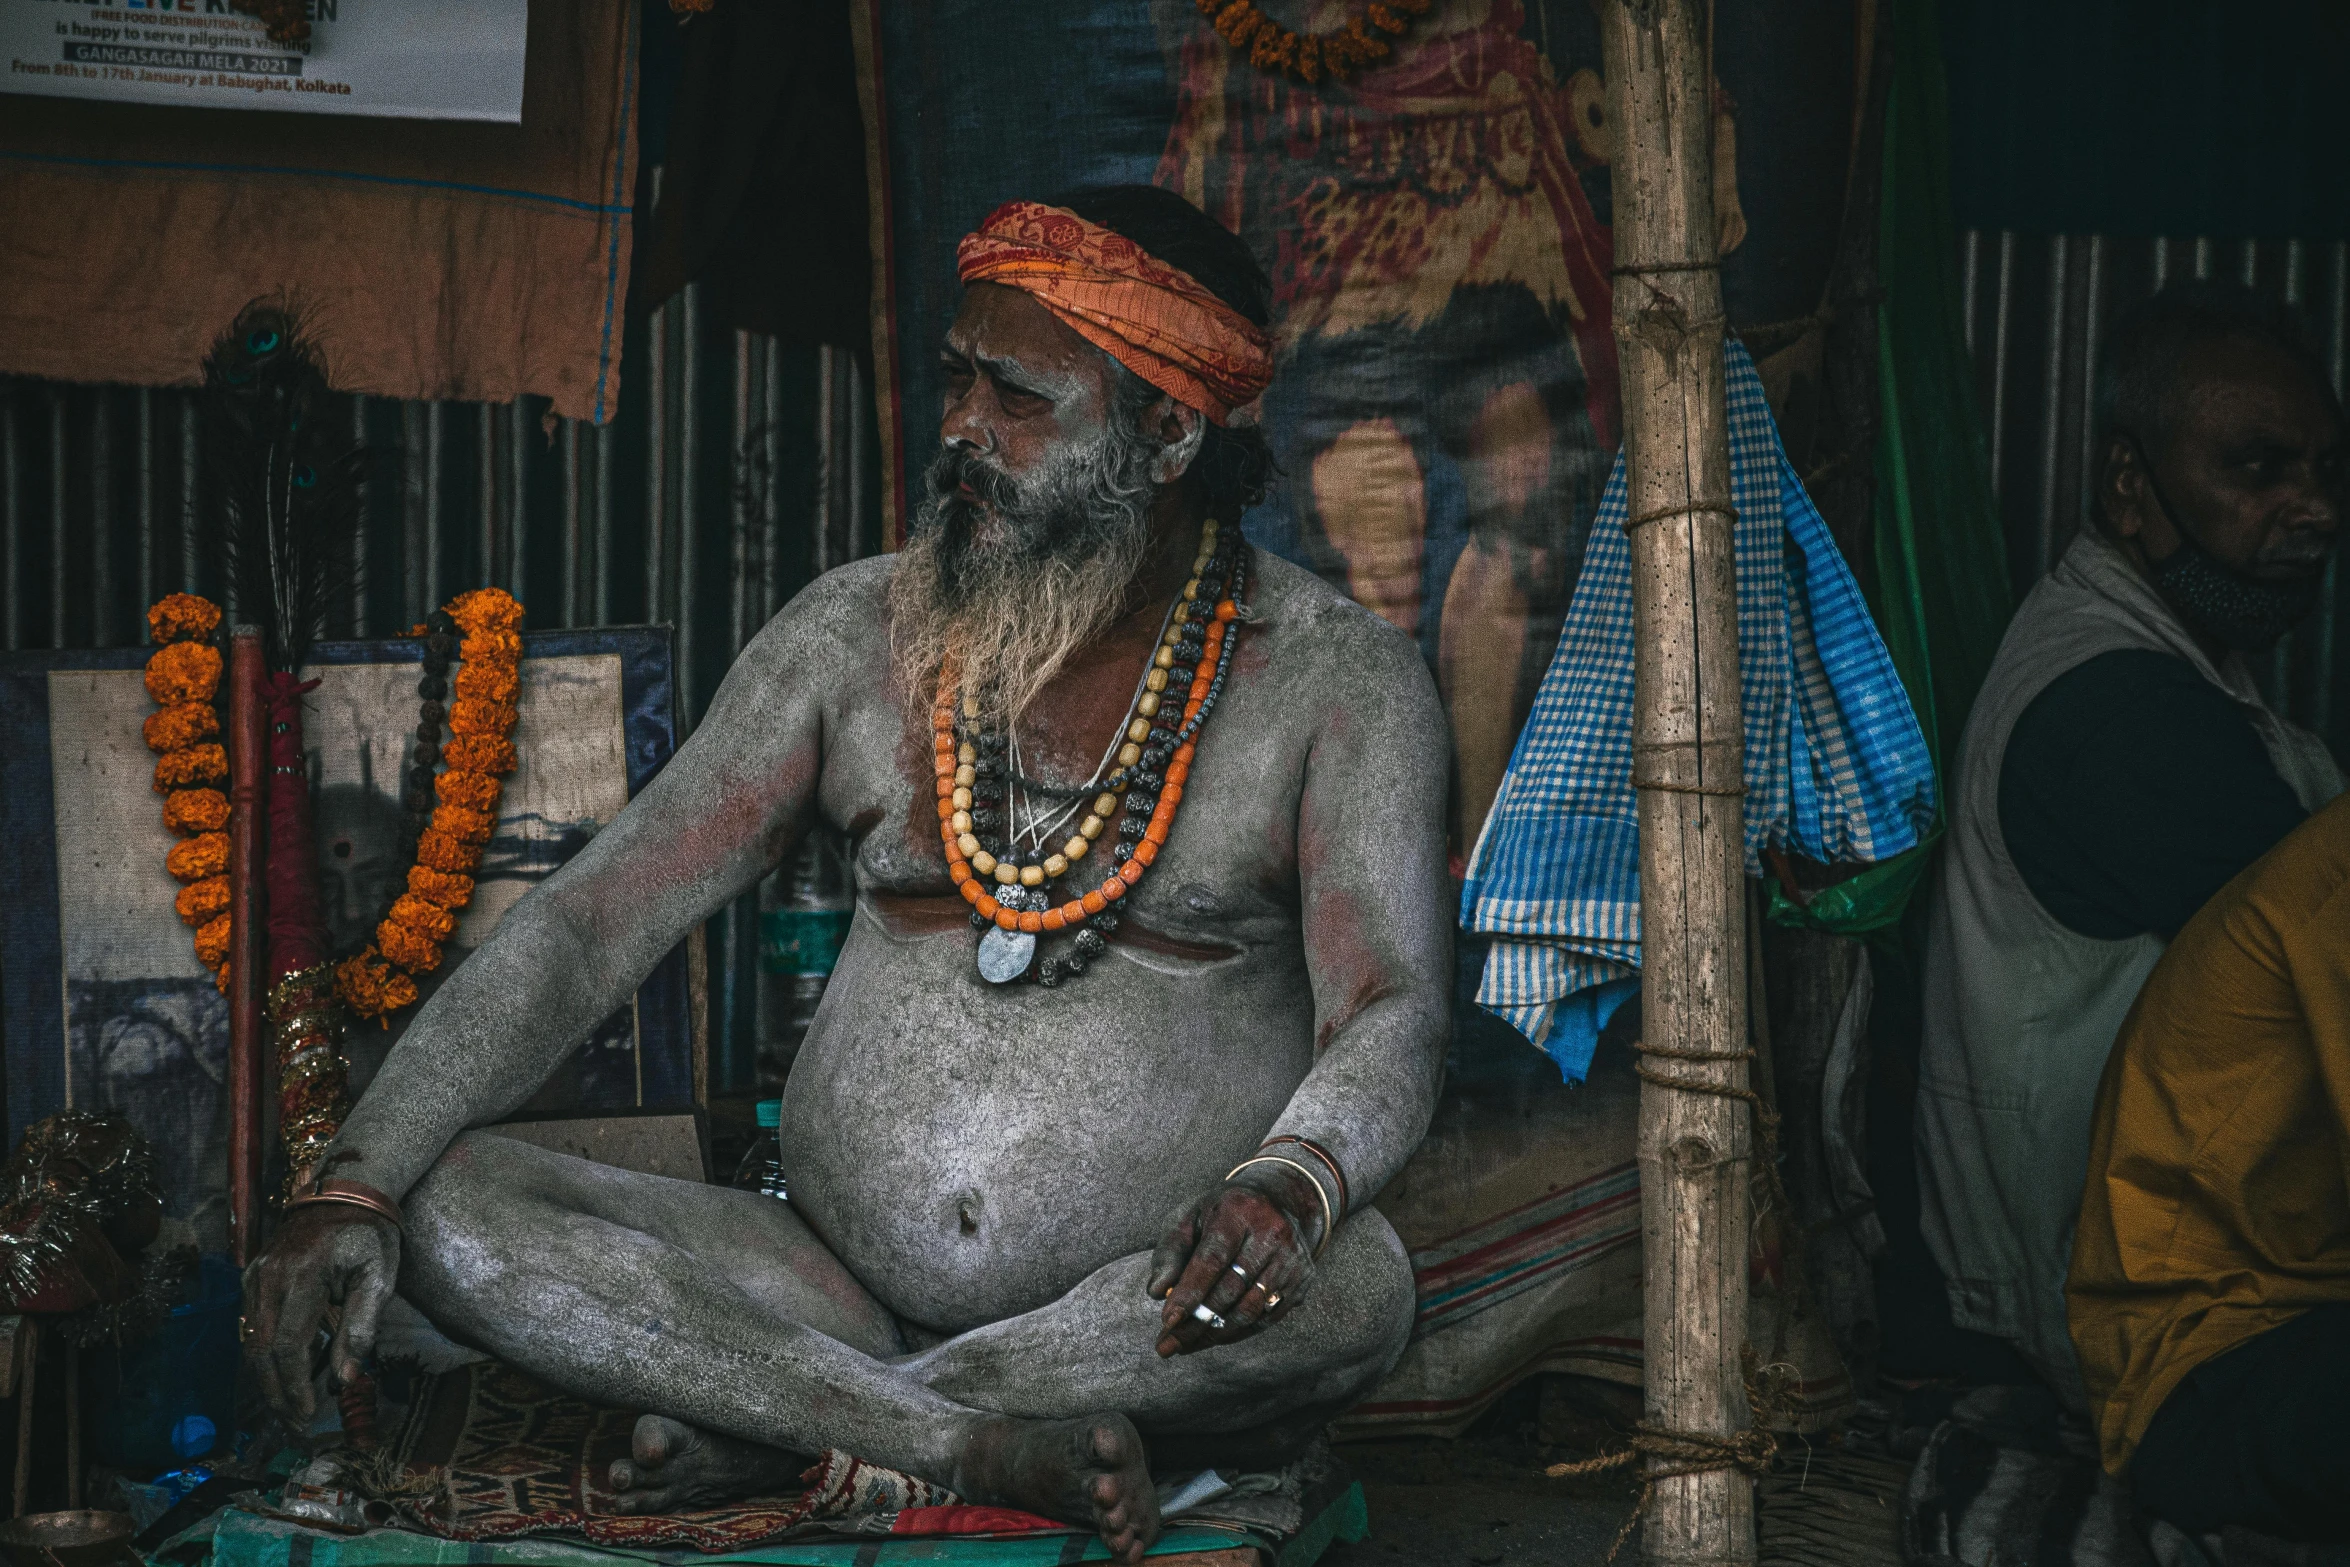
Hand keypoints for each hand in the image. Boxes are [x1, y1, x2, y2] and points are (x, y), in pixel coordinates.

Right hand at [241, 1203, 400, 1422]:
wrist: (344, 1191)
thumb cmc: (369, 1236)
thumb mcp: (379, 1276)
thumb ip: (362, 1327)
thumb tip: (345, 1379)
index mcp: (301, 1276)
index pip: (287, 1346)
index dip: (294, 1385)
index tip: (306, 1414)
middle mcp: (268, 1278)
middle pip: (260, 1350)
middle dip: (275, 1392)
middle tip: (292, 1422)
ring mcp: (254, 1276)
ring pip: (249, 1341)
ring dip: (266, 1379)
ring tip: (287, 1407)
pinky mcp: (252, 1277)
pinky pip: (251, 1325)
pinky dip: (263, 1355)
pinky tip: (282, 1374)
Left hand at [1146, 1163, 1323, 1356]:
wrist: (1279, 1201)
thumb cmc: (1222, 1213)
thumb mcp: (1190, 1218)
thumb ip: (1169, 1252)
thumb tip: (1157, 1292)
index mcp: (1239, 1209)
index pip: (1213, 1258)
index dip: (1190, 1292)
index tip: (1167, 1321)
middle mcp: (1272, 1233)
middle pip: (1232, 1289)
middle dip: (1196, 1322)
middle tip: (1166, 1344)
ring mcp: (1292, 1259)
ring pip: (1251, 1309)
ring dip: (1214, 1334)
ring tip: (1184, 1345)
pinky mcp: (1302, 1281)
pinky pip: (1267, 1318)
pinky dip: (1236, 1333)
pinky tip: (1211, 1338)